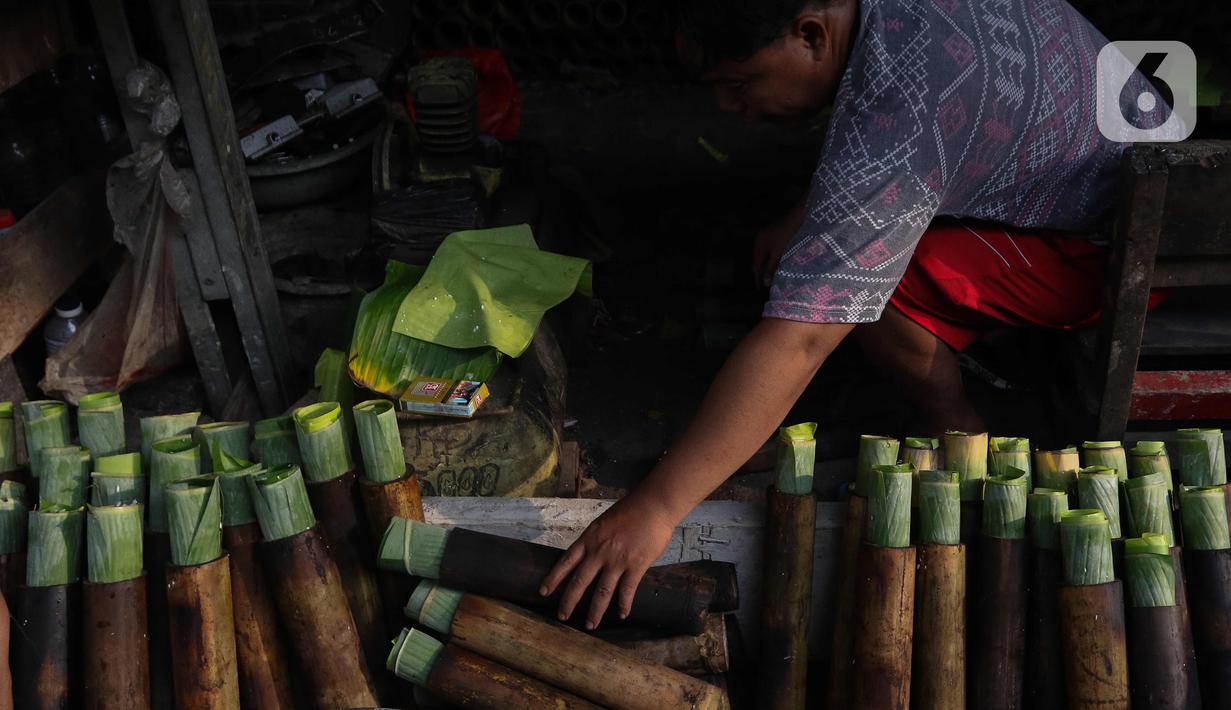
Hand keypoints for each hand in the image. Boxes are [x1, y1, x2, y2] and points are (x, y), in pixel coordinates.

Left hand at [539, 495, 676, 629]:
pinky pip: (627, 590)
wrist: (653, 506)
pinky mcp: (636, 566)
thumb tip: (589, 556)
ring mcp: (617, 560)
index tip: (543, 591)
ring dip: (595, 611)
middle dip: (569, 601)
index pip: (565, 562)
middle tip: (562, 616)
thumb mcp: (603, 522)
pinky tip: (622, 614)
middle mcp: (599, 552)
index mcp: (589, 539)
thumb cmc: (630, 510)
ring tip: (590, 625)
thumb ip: (595, 540)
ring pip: (602, 592)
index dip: (553, 578)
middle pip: (579, 582)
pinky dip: (624, 604)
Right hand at [753, 209, 804, 286]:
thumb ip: (771, 268)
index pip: (756, 264)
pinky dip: (775, 259)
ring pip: (767, 255)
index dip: (758, 277)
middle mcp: (761, 238)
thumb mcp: (778, 254)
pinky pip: (773, 250)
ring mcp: (769, 235)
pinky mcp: (778, 234)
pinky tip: (780, 265)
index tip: (760, 288)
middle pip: (760, 259)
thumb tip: (765, 283)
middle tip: (766, 284)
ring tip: (773, 277)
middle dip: (763, 272)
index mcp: (759, 243)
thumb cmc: (787, 236)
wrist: (799, 218)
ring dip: (770, 266)